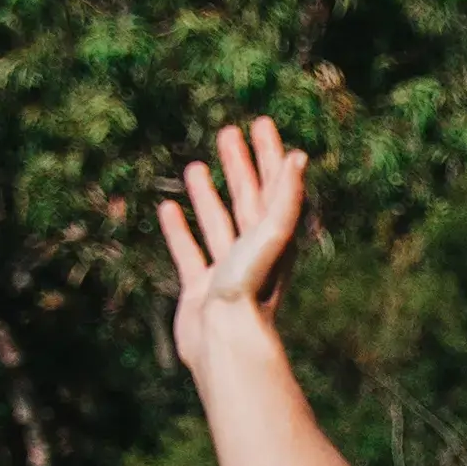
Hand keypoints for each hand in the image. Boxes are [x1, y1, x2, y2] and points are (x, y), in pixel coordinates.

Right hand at [158, 116, 308, 384]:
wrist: (224, 342)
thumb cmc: (250, 288)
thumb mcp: (270, 235)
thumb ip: (284, 198)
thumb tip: (299, 156)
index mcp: (275, 237)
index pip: (275, 185)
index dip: (269, 154)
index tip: (260, 123)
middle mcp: (253, 251)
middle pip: (248, 199)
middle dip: (240, 166)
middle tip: (227, 132)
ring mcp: (226, 270)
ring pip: (218, 222)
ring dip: (209, 194)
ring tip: (196, 165)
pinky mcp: (200, 288)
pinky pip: (189, 251)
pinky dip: (180, 230)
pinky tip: (167, 209)